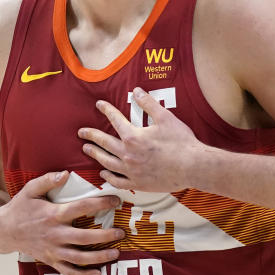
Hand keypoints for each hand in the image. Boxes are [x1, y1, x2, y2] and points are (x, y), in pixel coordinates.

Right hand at [0, 171, 123, 274]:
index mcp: (53, 214)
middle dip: (106, 236)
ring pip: (80, 257)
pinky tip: (98, 273)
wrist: (4, 230)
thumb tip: (66, 174)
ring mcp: (53, 250)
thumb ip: (48, 180)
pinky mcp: (50, 260)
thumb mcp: (30, 189)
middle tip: (121, 232)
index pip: (82, 208)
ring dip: (100, 257)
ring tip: (116, 253)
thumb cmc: (20, 207)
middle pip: (85, 237)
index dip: (101, 203)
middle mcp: (55, 234)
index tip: (116, 200)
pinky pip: (69, 271)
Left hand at [78, 87, 202, 192]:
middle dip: (91, 136)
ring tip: (87, 149)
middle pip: (104, 143)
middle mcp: (128, 154)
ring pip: (107, 162)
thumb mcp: (165, 118)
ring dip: (95, 154)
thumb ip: (148, 104)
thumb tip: (137, 91)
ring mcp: (131, 171)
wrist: (193, 167)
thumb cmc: (181, 142)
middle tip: (82, 133)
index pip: (115, 120)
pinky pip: (117, 181)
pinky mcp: (138, 183)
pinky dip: (108, 176)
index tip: (99, 105)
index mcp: (133, 137)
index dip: (106, 110)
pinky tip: (104, 173)